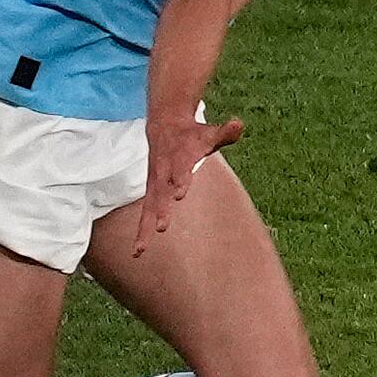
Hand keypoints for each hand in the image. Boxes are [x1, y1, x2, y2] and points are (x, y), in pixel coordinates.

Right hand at [134, 105, 245, 243]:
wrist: (164, 127)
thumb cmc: (192, 135)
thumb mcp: (209, 133)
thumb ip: (224, 133)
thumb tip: (238, 124)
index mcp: (178, 158)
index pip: (179, 169)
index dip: (180, 179)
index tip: (179, 193)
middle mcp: (163, 173)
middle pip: (160, 193)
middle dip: (161, 210)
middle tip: (162, 227)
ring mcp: (155, 185)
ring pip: (148, 208)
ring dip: (145, 229)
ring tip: (140, 250)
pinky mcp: (151, 193)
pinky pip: (145, 214)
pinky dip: (141, 232)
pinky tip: (138, 253)